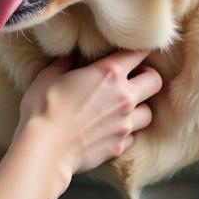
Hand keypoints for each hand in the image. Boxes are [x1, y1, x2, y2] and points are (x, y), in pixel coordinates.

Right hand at [17, 49, 160, 177]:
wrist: (44, 148)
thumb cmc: (44, 108)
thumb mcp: (49, 76)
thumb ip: (64, 64)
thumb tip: (71, 58)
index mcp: (109, 73)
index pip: (138, 53)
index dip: (139, 50)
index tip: (135, 52)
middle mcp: (124, 96)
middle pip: (155, 81)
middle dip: (148, 77)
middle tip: (135, 79)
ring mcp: (125, 124)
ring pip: (149, 113)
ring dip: (140, 108)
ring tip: (125, 108)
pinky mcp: (119, 146)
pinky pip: (133, 136)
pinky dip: (126, 132)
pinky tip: (112, 130)